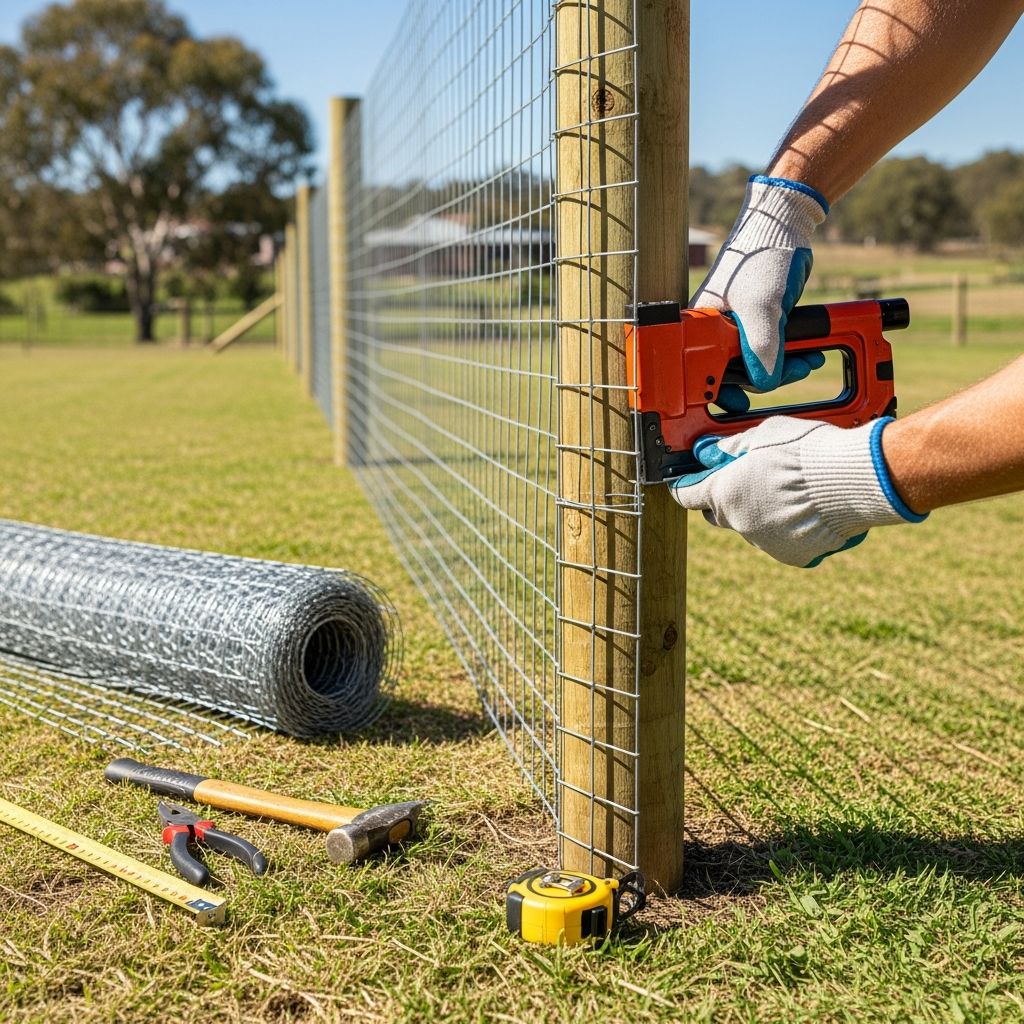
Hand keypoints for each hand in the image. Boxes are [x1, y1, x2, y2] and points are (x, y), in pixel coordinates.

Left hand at [670, 416, 926, 567]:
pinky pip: (783, 542)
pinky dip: (789, 530)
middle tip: (745, 482)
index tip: (686, 484)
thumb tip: (709, 451)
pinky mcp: (793, 556)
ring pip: (753, 528)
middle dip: (725, 500)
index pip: (688, 495)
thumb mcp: (763, 434)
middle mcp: (738, 522)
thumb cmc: (806, 451)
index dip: (686, 487)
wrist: (852, 481)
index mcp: (724, 493)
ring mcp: (765, 542)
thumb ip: (731, 447)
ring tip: (790, 492)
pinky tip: (807, 511)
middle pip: (719, 514)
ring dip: (762, 514)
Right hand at [691, 176, 828, 412]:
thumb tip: (763, 383)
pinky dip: (788, 355)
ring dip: (783, 367)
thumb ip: (761, 350)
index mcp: (699, 325)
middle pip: (734, 371)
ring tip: (808, 361)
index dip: (720, 390)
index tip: (739, 405)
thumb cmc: (761, 259)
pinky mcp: (756, 322)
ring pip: (755, 363)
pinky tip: (807, 353)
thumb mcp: (762, 309)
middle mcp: (713, 329)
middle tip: (795, 372)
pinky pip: (768, 350)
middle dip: (766, 377)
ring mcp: (735, 327)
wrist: (784, 225)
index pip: (704, 371)